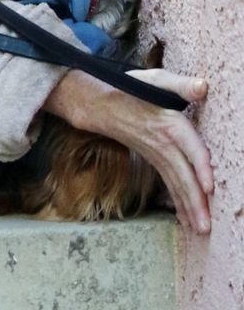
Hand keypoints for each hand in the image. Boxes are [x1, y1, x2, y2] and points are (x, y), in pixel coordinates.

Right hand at [49, 67, 212, 236]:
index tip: (208, 187)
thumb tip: (203, 87)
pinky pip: (169, 185)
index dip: (199, 166)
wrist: (101, 105)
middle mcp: (164, 144)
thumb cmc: (133, 89)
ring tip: (201, 230)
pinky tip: (186, 221)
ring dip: (188, 209)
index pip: (188, 147)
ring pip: (176, 184)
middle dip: (195, 201)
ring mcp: (158, 156)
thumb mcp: (156, 80)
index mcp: (169, 124)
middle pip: (182, 175)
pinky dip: (178, 204)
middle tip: (205, 226)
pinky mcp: (155, 162)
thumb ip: (182, 84)